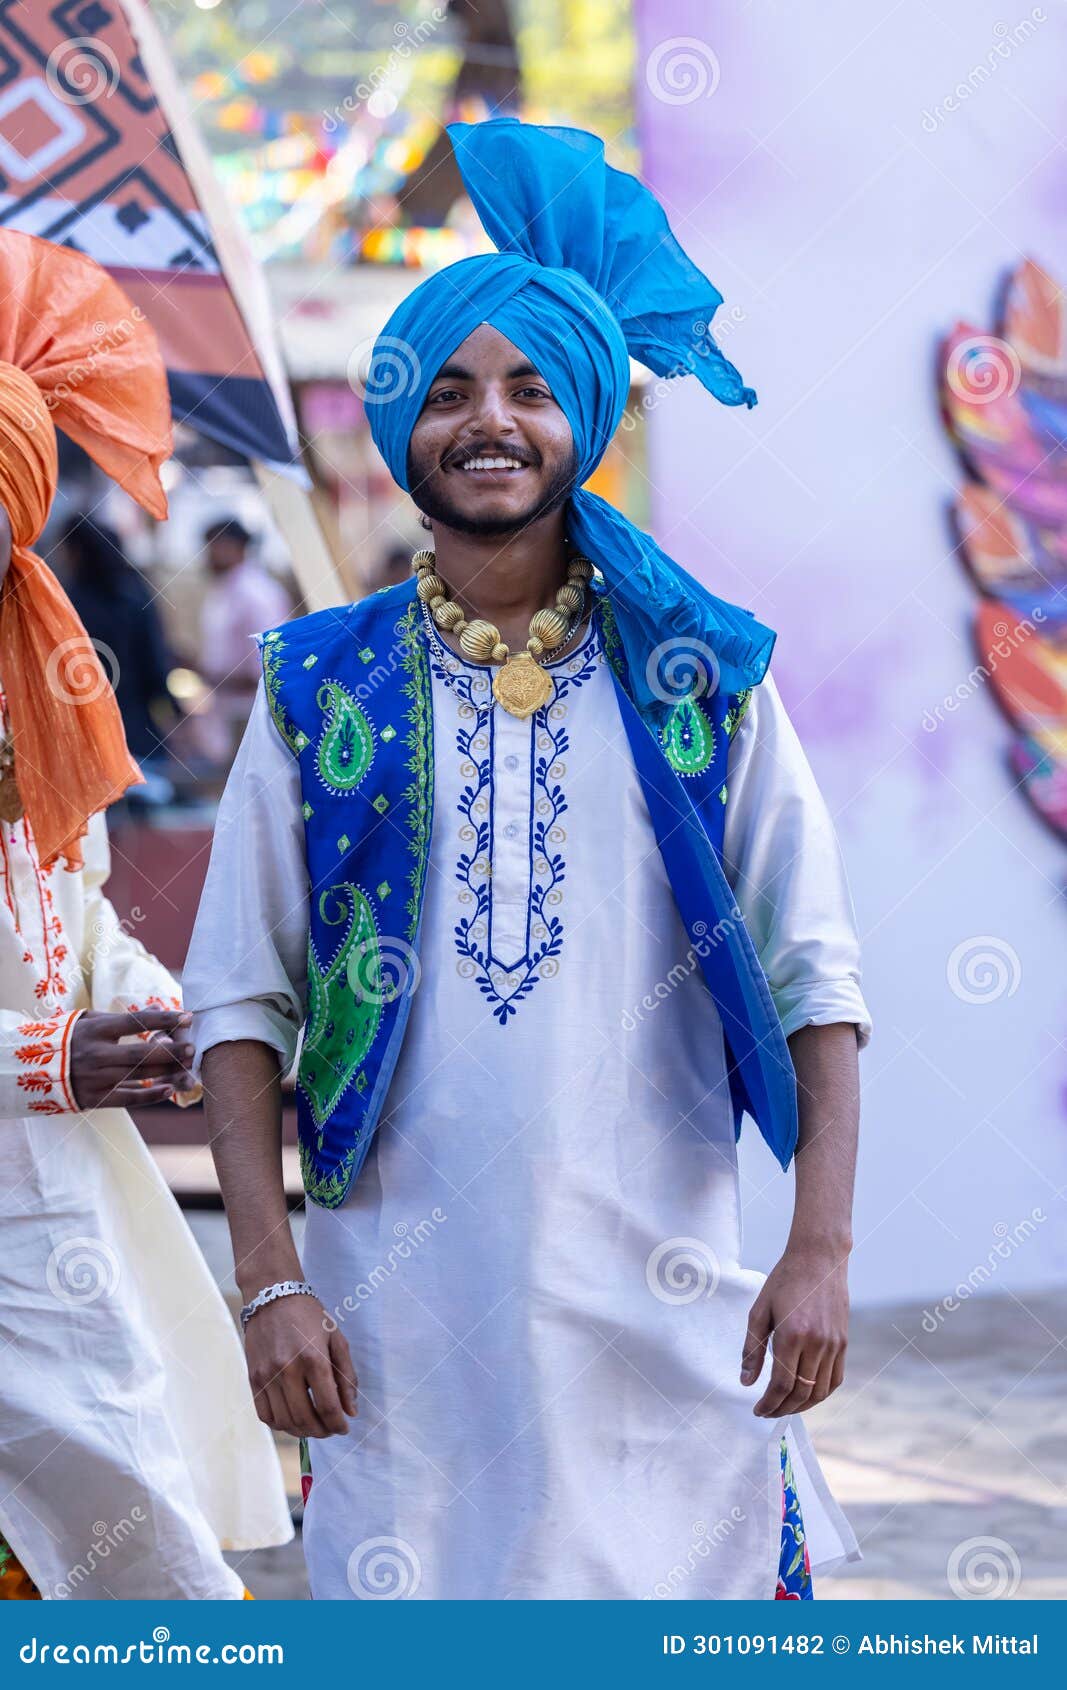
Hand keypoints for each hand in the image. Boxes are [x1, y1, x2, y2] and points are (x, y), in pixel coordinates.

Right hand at [70, 1009, 194, 1108]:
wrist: (31, 1068)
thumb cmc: (69, 1039)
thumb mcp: (89, 1021)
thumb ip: (121, 1019)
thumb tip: (157, 1010)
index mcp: (95, 1030)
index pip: (134, 1022)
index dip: (163, 1019)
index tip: (187, 1017)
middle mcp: (95, 1054)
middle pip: (140, 1054)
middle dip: (170, 1052)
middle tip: (192, 1048)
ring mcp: (95, 1078)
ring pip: (138, 1077)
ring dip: (167, 1072)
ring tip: (188, 1068)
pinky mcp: (94, 1098)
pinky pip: (127, 1099)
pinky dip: (149, 1095)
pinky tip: (168, 1089)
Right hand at [243, 1295, 357, 1438]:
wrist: (273, 1296)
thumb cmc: (310, 1316)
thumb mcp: (336, 1339)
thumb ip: (346, 1376)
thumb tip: (351, 1411)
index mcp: (313, 1359)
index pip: (327, 1407)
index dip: (338, 1424)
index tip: (344, 1428)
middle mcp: (287, 1370)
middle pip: (305, 1419)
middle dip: (322, 1431)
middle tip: (330, 1429)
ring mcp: (267, 1375)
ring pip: (284, 1422)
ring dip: (302, 1432)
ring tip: (313, 1425)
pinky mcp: (253, 1378)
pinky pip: (265, 1414)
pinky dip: (280, 1424)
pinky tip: (293, 1418)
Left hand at [741, 1245, 848, 1417]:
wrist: (819, 1258)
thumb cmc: (785, 1280)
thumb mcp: (760, 1311)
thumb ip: (752, 1349)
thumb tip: (746, 1382)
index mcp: (792, 1334)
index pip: (782, 1385)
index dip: (769, 1403)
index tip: (758, 1410)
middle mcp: (817, 1343)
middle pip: (801, 1393)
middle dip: (782, 1409)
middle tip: (767, 1412)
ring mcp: (834, 1344)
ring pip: (820, 1391)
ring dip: (801, 1406)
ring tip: (784, 1407)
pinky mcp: (843, 1343)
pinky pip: (835, 1379)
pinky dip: (821, 1394)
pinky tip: (806, 1395)